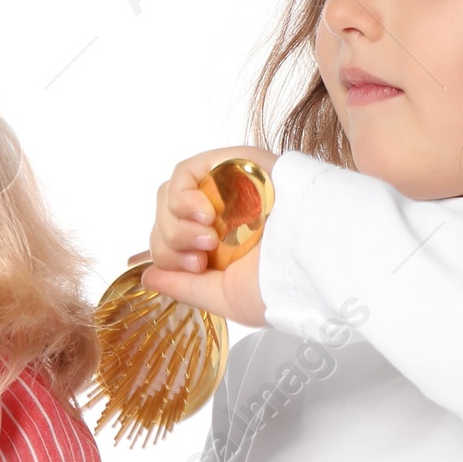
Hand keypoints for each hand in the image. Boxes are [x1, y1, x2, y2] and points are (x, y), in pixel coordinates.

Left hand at [136, 145, 278, 328]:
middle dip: (171, 244)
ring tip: (208, 238)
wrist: (315, 261)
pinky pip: (185, 172)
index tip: (194, 267)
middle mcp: (219, 216)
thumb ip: (183, 287)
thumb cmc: (283, 285)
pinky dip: (182, 196)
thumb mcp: (223, 297)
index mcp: (218, 248)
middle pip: (164, 219)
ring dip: (177, 224)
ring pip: (170, 196)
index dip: (167, 255)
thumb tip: (147, 276)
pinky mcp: (231, 164)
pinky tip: (204, 215)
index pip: (169, 242)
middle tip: (201, 258)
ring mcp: (224, 189)